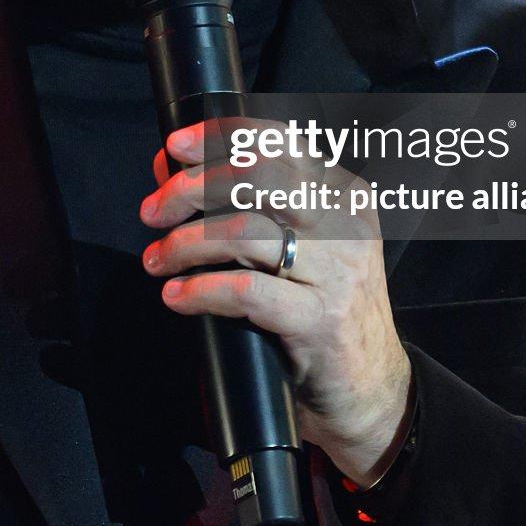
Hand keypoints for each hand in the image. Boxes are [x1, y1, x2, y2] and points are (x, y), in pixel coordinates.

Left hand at [138, 118, 412, 484]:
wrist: (371, 388)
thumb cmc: (321, 308)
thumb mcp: (295, 246)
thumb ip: (244, 204)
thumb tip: (173, 165)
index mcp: (341, 194)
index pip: (277, 142)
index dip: (219, 137)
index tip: (174, 148)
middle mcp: (345, 224)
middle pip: (256, 178)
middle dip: (192, 189)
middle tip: (154, 212)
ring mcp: (338, 272)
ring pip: (245, 233)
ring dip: (186, 244)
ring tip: (158, 260)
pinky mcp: (321, 320)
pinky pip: (247, 292)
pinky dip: (201, 291)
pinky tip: (178, 297)